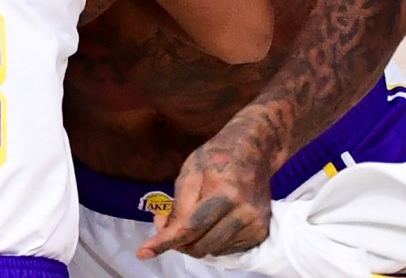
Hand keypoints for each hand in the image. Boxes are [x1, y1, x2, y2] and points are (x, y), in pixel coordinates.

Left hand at [140, 129, 272, 258]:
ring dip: (196, 242)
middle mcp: (244, 213)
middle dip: (179, 241)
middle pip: (200, 245)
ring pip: (212, 251)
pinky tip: (212, 222)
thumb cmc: (215, 157)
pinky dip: (212, 241)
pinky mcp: (261, 233)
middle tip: (169, 224)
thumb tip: (164, 233)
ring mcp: (255, 225)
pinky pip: (226, 250)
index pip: (190, 227)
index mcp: (225, 193)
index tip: (144, 252)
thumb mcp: (189, 173)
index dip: (165, 241)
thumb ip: (177, 206)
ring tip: (194, 219)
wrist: (253, 152)